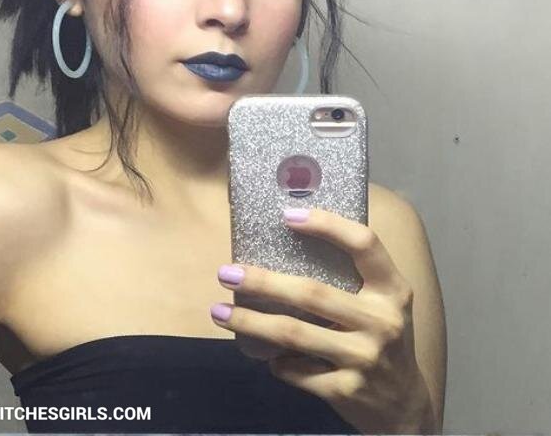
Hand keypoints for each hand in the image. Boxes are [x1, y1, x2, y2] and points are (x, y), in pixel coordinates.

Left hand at [210, 207, 435, 434]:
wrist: (404, 406)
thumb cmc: (383, 339)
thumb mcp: (383, 303)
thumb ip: (353, 278)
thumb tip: (288, 242)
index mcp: (392, 289)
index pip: (364, 243)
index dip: (327, 224)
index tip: (287, 216)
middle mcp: (382, 320)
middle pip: (312, 292)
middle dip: (262, 281)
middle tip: (226, 272)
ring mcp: (364, 357)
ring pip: (293, 333)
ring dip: (250, 322)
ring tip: (218, 312)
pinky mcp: (346, 391)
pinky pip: (295, 371)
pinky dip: (274, 362)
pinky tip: (263, 356)